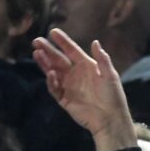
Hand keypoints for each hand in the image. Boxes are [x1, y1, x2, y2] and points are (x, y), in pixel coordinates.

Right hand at [33, 29, 134, 150]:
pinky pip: (54, 88)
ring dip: (44, 63)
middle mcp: (75, 74)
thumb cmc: (113, 96)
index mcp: (86, 66)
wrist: (110, 118)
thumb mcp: (110, 76)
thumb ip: (103, 60)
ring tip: (37, 53)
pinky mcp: (64, 99)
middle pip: (58, 59)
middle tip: (36, 41)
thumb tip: (95, 42)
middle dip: (48, 50)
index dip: (62, 41)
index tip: (52, 31)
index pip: (71, 51)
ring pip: (53, 71)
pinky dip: (51, 81)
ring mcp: (68, 86)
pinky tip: (50, 73)